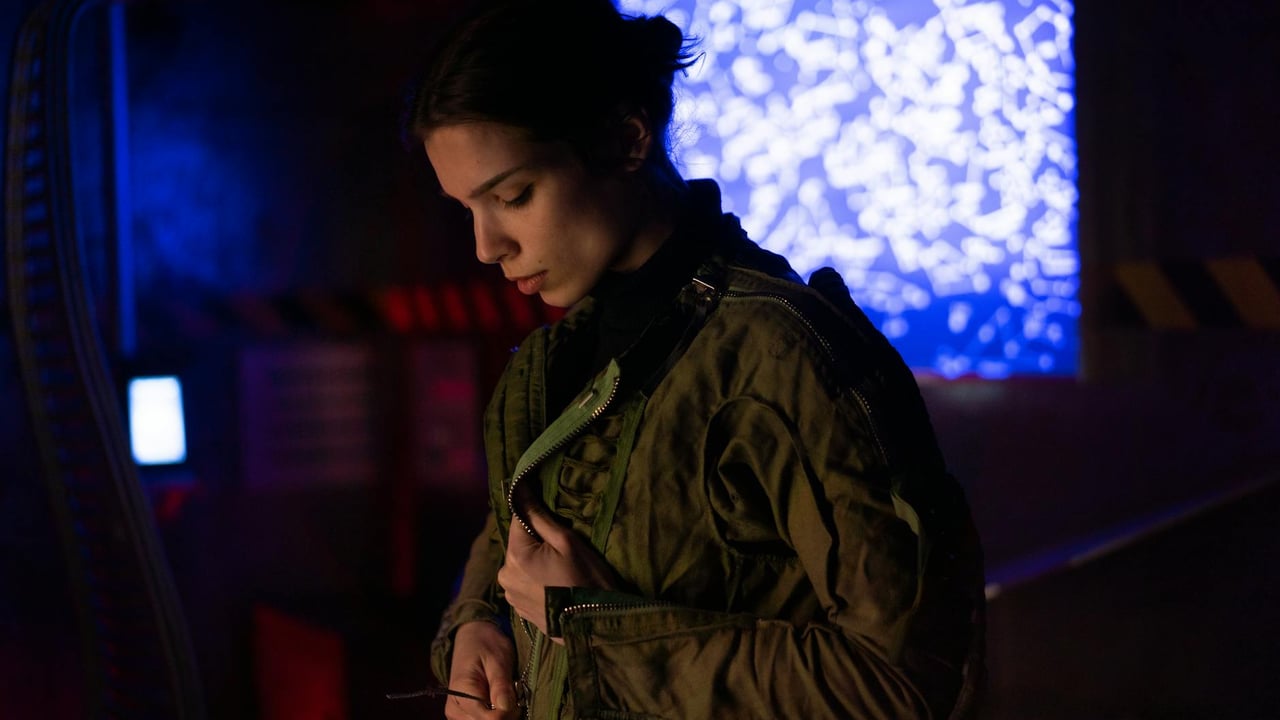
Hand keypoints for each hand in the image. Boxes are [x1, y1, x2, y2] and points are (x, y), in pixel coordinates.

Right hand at [445, 621, 519, 719]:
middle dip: (506, 714)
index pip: (488, 719)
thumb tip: (506, 709)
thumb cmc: (486, 645)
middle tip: (514, 694)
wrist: (472, 638)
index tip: (517, 697)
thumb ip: (501, 685)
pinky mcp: (463, 717)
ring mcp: (457, 715)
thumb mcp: (498, 659)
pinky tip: (501, 701)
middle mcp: (455, 709)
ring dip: (502, 715)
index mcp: (461, 693)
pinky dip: (497, 715)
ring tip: (506, 694)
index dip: (508, 712)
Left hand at [498, 504, 619, 641]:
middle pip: (518, 544)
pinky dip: (534, 580)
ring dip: (534, 562)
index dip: (535, 516)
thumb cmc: (585, 578)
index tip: (553, 522)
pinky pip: (522, 583)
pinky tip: (553, 587)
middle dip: (536, 542)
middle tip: (562, 553)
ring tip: (559, 572)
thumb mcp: (567, 542)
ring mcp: (510, 594)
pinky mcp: (517, 609)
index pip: (518, 520)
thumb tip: (519, 489)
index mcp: (515, 555)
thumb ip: (538, 516)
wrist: (593, 624)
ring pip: (520, 563)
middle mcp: (505, 574)